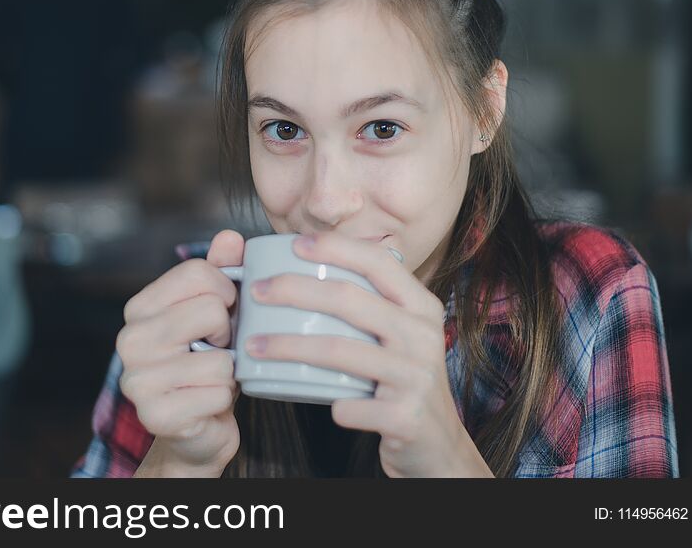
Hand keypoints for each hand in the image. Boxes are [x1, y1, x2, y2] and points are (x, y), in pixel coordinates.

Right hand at [116, 229, 244, 475]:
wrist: (195, 428)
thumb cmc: (207, 364)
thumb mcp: (216, 314)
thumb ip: (222, 273)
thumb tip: (230, 238)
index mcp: (140, 308)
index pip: (198, 272)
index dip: (226, 293)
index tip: (222, 315)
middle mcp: (130, 339)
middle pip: (211, 309)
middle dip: (229, 334)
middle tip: (216, 351)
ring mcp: (138, 379)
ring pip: (220, 357)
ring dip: (228, 372)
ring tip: (210, 378)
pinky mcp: (155, 415)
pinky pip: (219, 392)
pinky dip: (223, 399)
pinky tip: (206, 403)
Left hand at [245, 232, 492, 476]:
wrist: (438, 445)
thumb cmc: (405, 382)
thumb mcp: (403, 336)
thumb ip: (374, 305)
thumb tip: (314, 270)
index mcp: (421, 308)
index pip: (379, 262)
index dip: (336, 247)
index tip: (295, 244)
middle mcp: (423, 336)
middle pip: (349, 299)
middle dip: (294, 289)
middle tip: (256, 291)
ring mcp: (416, 376)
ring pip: (339, 350)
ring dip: (288, 346)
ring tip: (253, 345)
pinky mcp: (405, 416)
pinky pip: (350, 405)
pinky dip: (327, 403)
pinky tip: (308, 399)